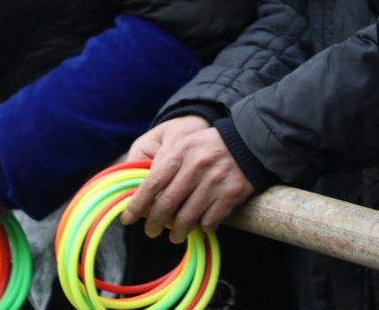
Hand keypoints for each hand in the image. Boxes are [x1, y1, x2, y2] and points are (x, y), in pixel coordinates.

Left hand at [121, 123, 254, 240]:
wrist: (250, 142)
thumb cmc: (209, 146)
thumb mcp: (184, 145)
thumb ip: (164, 166)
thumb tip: (144, 198)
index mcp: (181, 152)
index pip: (151, 184)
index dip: (136, 205)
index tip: (128, 219)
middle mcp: (196, 167)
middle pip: (166, 204)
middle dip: (154, 223)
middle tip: (151, 231)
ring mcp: (214, 182)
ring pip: (186, 218)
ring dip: (177, 232)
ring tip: (175, 236)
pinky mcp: (231, 194)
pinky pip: (209, 220)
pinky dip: (202, 227)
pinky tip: (200, 226)